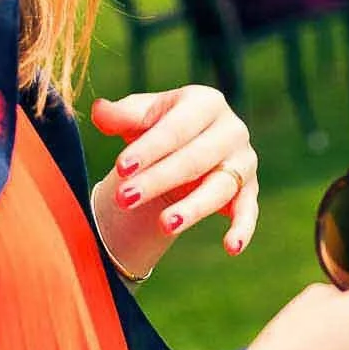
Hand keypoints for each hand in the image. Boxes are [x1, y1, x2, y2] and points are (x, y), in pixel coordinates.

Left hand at [88, 85, 258, 278]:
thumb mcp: (139, 118)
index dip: (148, 148)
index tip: (120, 168)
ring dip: (193, 208)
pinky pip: (248, 211)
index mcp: (206, 102)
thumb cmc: (158, 129)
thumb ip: (120, 115)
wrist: (184, 150)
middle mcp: (232, 129)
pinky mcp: (249, 190)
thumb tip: (99, 111)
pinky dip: (243, 229)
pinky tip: (231, 247)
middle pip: (195, 158)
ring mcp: (243, 161)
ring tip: (164, 226)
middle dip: (158, 180)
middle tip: (125, 199)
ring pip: (220, 187)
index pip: (176, 128)